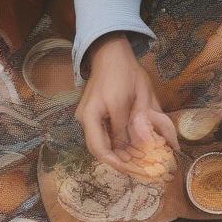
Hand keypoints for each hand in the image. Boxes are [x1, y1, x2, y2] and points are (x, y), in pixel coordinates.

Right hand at [76, 34, 176, 171]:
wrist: (110, 53)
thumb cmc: (125, 72)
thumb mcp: (135, 98)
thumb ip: (131, 125)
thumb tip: (133, 149)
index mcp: (93, 114)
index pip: (101, 148)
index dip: (117, 162)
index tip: (134, 168)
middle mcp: (85, 118)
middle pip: (98, 150)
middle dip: (117, 162)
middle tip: (136, 168)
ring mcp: (85, 117)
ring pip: (99, 144)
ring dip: (115, 154)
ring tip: (134, 160)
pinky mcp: (88, 116)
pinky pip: (99, 136)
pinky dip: (113, 144)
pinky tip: (127, 148)